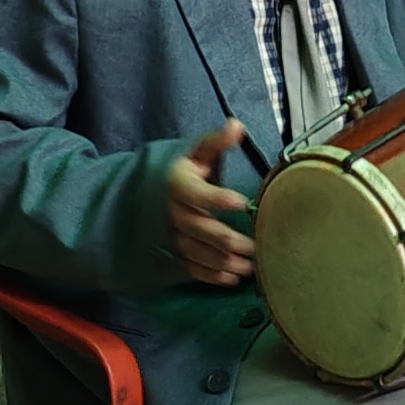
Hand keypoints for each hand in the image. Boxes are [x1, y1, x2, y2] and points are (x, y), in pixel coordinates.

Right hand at [165, 119, 255, 284]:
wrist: (150, 192)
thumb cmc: (183, 170)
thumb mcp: (195, 151)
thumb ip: (215, 142)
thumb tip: (236, 125)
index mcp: (178, 185)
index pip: (197, 194)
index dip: (218, 199)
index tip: (242, 202)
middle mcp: (173, 213)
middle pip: (200, 228)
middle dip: (227, 239)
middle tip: (254, 246)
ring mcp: (173, 235)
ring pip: (197, 252)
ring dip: (223, 261)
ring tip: (249, 266)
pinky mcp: (176, 252)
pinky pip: (192, 268)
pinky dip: (211, 276)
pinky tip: (233, 278)